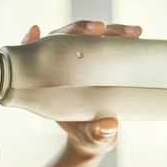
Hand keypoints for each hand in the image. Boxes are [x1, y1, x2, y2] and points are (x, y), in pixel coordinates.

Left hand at [20, 20, 142, 156]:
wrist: (99, 136)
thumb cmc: (88, 136)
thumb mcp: (91, 137)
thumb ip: (96, 133)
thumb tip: (108, 125)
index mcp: (48, 83)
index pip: (34, 57)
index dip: (31, 43)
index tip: (36, 32)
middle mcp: (62, 68)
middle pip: (63, 40)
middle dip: (79, 30)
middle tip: (100, 29)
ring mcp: (81, 62)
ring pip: (89, 38)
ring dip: (109, 30)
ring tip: (131, 32)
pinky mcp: (100, 61)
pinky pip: (107, 43)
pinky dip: (120, 36)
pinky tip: (135, 32)